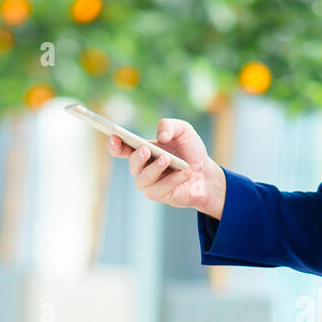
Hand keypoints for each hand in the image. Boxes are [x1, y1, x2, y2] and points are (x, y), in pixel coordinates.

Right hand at [107, 118, 225, 216]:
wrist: (207, 173)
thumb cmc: (190, 151)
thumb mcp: (183, 131)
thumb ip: (169, 126)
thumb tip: (160, 137)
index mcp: (141, 150)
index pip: (121, 149)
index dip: (115, 144)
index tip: (115, 136)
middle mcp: (141, 168)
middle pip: (132, 165)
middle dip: (137, 157)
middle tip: (146, 149)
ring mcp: (149, 184)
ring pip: (144, 179)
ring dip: (155, 168)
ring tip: (167, 159)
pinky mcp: (161, 196)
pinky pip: (163, 188)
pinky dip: (175, 178)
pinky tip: (187, 171)